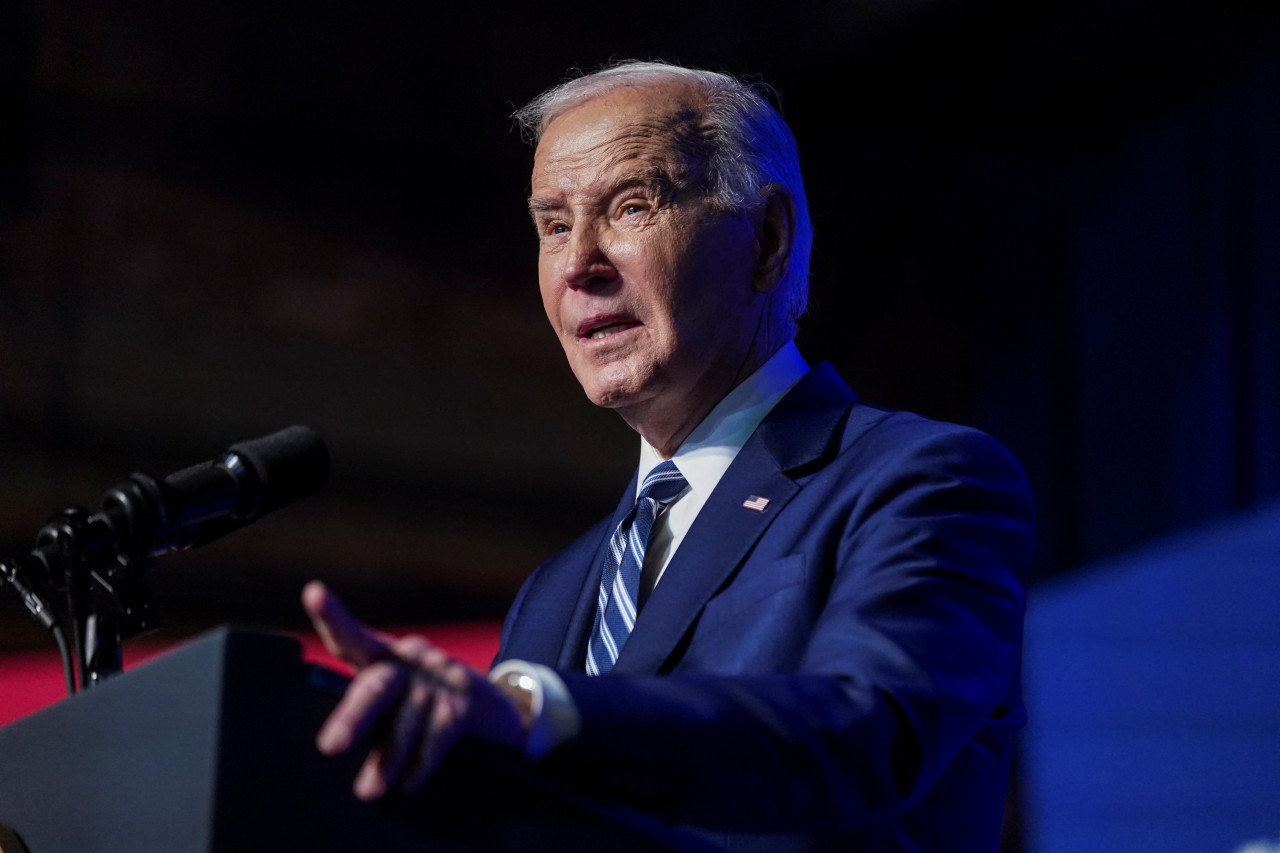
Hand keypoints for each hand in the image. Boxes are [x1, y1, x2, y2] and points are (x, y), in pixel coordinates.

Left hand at [302, 580, 525, 800]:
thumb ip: (370, 712)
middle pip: (378, 684)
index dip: (332, 616)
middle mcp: (410, 659)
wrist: (498, 709)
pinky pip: (439, 733)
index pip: (352, 636)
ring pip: (408, 716)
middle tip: (330, 746)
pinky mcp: (465, 699)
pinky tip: (409, 783)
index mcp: (384, 656)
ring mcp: (439, 677)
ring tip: (369, 790)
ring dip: (388, 757)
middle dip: (353, 716)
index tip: (314, 593)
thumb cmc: (427, 707)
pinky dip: (421, 762)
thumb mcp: (396, 701)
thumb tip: (333, 746)